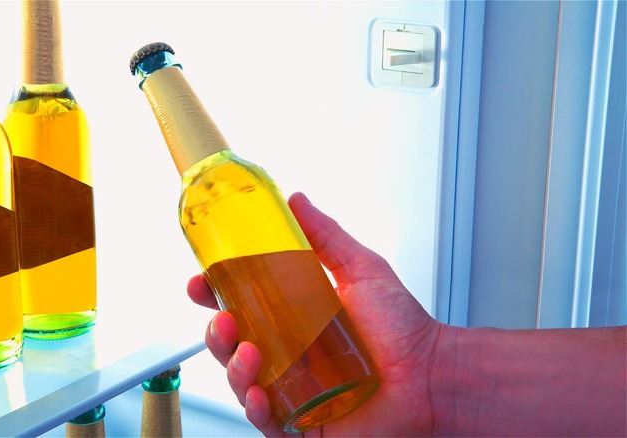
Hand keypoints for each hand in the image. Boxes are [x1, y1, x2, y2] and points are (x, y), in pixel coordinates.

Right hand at [187, 192, 451, 435]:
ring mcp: (293, 391)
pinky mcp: (303, 425)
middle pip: (231, 346)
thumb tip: (297, 200)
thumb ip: (326, 236)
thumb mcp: (360, 269)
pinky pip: (266, 421)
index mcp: (294, 320)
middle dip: (215, 334)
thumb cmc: (404, 329)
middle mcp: (289, 355)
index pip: (241, 306)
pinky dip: (255, 408)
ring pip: (241, 382)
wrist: (434, 375)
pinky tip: (259, 394)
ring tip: (249, 353)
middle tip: (222, 320)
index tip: (202, 281)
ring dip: (233, 368)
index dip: (214, 295)